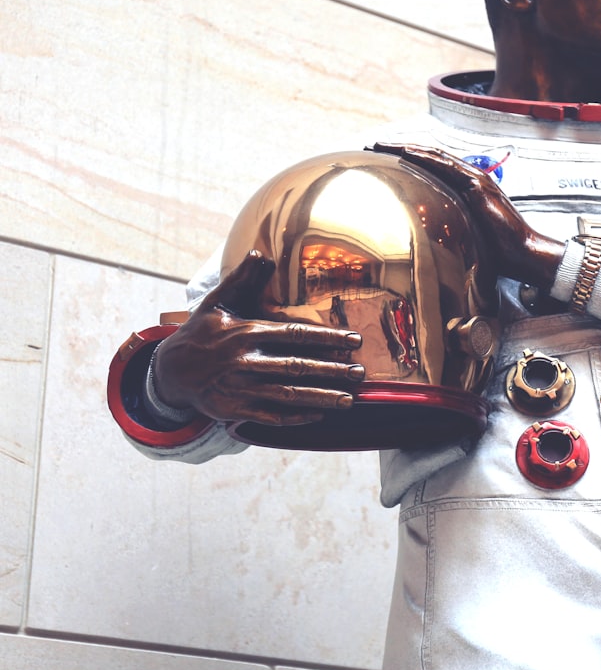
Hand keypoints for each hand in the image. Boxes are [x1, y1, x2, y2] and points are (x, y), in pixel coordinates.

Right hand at [153, 251, 364, 425]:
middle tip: (361, 373)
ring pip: (288, 395)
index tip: (355, 341)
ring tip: (349, 399)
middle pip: (297, 368)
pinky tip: (319, 415)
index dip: (328, 338)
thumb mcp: (218, 303)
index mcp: (246, 333)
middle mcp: (245, 362)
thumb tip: (259, 252)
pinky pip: (271, 416)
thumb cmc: (201, 332)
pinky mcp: (234, 410)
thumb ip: (242, 279)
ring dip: (321, 398)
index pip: (295, 335)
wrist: (170, 372)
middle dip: (332, 371)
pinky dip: (295, 417)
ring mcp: (240, 389)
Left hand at [371, 142, 564, 287]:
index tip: (386, 157)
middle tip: (376, 145)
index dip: (410, 157)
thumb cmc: (499, 248)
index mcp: (468, 187)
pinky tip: (407, 153)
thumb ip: (452, 225)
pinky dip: (425, 158)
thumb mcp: (469, 232)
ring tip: (383, 145)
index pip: (434, 166)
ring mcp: (475, 179)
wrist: (522, 251)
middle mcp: (471, 177)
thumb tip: (429, 234)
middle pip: (431, 155)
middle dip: (402, 148)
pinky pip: (447, 166)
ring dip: (408, 148)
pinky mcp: (478, 185)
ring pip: (435, 156)